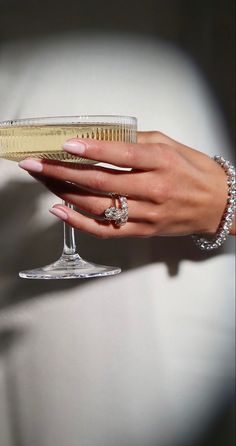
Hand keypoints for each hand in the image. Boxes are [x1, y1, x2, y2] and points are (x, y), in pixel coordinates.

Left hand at [18, 131, 232, 237]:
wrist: (219, 205)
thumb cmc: (196, 173)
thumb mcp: (173, 146)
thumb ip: (139, 141)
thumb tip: (105, 138)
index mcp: (162, 162)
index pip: (122, 154)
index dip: (92, 149)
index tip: (66, 144)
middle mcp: (154, 189)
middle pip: (102, 181)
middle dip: (64, 171)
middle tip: (38, 163)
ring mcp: (148, 213)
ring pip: (99, 206)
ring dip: (66, 193)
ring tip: (44, 181)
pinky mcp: (143, 231)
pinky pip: (107, 230)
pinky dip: (80, 223)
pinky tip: (60, 211)